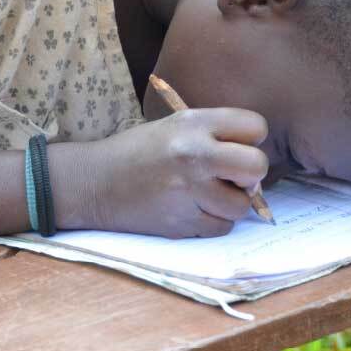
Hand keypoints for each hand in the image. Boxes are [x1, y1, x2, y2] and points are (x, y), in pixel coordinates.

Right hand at [83, 108, 268, 237]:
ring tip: (205, 195)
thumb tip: (254, 167)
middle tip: (231, 178)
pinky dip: (212, 222)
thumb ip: (215, 136)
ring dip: (230, 204)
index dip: (251, 140)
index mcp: (193, 122)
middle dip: (249, 176)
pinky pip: (221, 228)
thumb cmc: (138, 151)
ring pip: (241, 205)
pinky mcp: (181, 222)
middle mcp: (193, 153)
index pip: (255, 126)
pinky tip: (191, 210)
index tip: (235, 148)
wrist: (94, 182)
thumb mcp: (174, 126)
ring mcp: (187, 190)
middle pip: (257, 166)